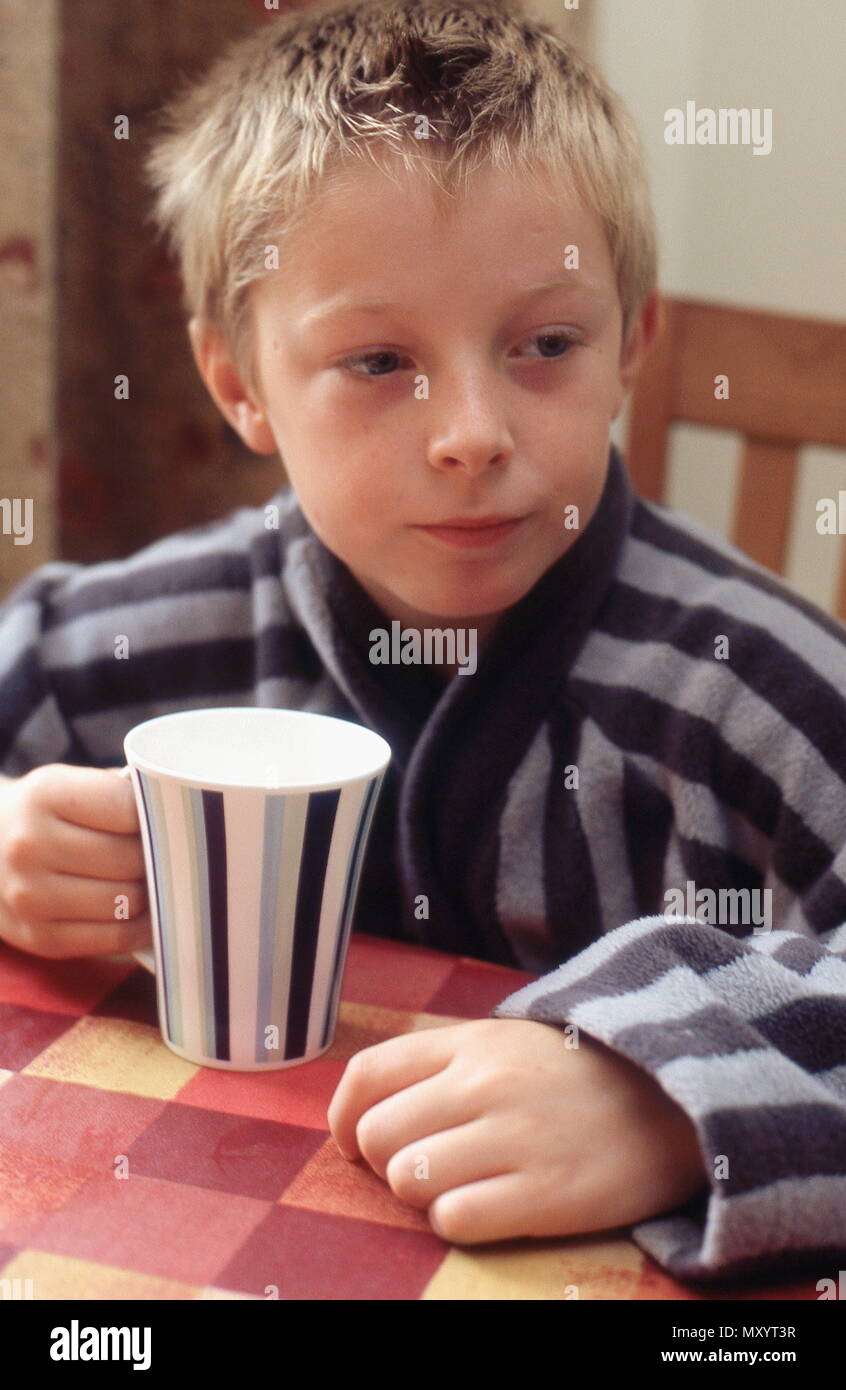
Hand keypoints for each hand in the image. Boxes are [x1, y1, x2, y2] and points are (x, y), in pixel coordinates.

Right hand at [0, 764, 151, 958]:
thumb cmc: (46, 816)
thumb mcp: (70, 786)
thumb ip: (119, 795)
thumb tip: (184, 816)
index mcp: (44, 794)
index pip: (131, 809)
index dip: (158, 816)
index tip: (167, 819)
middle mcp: (29, 845)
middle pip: (131, 859)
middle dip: (157, 857)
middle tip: (168, 854)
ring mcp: (29, 896)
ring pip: (127, 901)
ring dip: (151, 894)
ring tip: (155, 881)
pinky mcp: (39, 938)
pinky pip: (113, 938)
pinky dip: (140, 928)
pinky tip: (146, 913)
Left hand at [327, 1017, 707, 1243]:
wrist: (677, 1096)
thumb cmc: (578, 1073)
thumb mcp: (508, 1042)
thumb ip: (442, 1063)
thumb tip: (368, 1108)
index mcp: (471, 1042)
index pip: (368, 1075)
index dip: (344, 1119)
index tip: (355, 1142)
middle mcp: (484, 1084)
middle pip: (377, 1136)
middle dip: (387, 1161)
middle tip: (427, 1165)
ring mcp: (515, 1138)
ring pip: (408, 1178)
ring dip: (425, 1192)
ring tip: (465, 1184)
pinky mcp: (546, 1194)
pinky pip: (453, 1220)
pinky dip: (460, 1221)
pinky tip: (493, 1206)